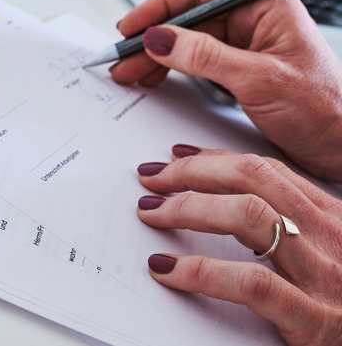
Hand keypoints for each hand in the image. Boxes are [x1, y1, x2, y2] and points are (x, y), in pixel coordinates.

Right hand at [111, 0, 341, 181]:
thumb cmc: (325, 110)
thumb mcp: (258, 79)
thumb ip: (205, 57)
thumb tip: (160, 38)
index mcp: (266, 9)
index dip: (159, 9)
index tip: (130, 27)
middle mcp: (254, 24)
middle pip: (188, 22)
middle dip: (152, 40)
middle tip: (123, 59)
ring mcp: (246, 49)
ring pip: (188, 45)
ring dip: (157, 58)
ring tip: (131, 74)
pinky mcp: (240, 74)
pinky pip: (197, 65)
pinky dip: (173, 73)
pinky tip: (156, 80)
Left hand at [136, 145, 341, 345]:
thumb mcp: (332, 250)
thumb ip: (293, 224)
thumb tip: (233, 200)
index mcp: (331, 218)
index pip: (267, 169)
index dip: (215, 159)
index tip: (178, 157)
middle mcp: (328, 235)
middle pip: (251, 178)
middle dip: (193, 173)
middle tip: (153, 180)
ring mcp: (323, 274)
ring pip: (248, 215)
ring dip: (188, 208)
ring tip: (152, 213)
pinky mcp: (316, 318)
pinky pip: (250, 283)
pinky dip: (200, 272)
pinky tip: (168, 270)